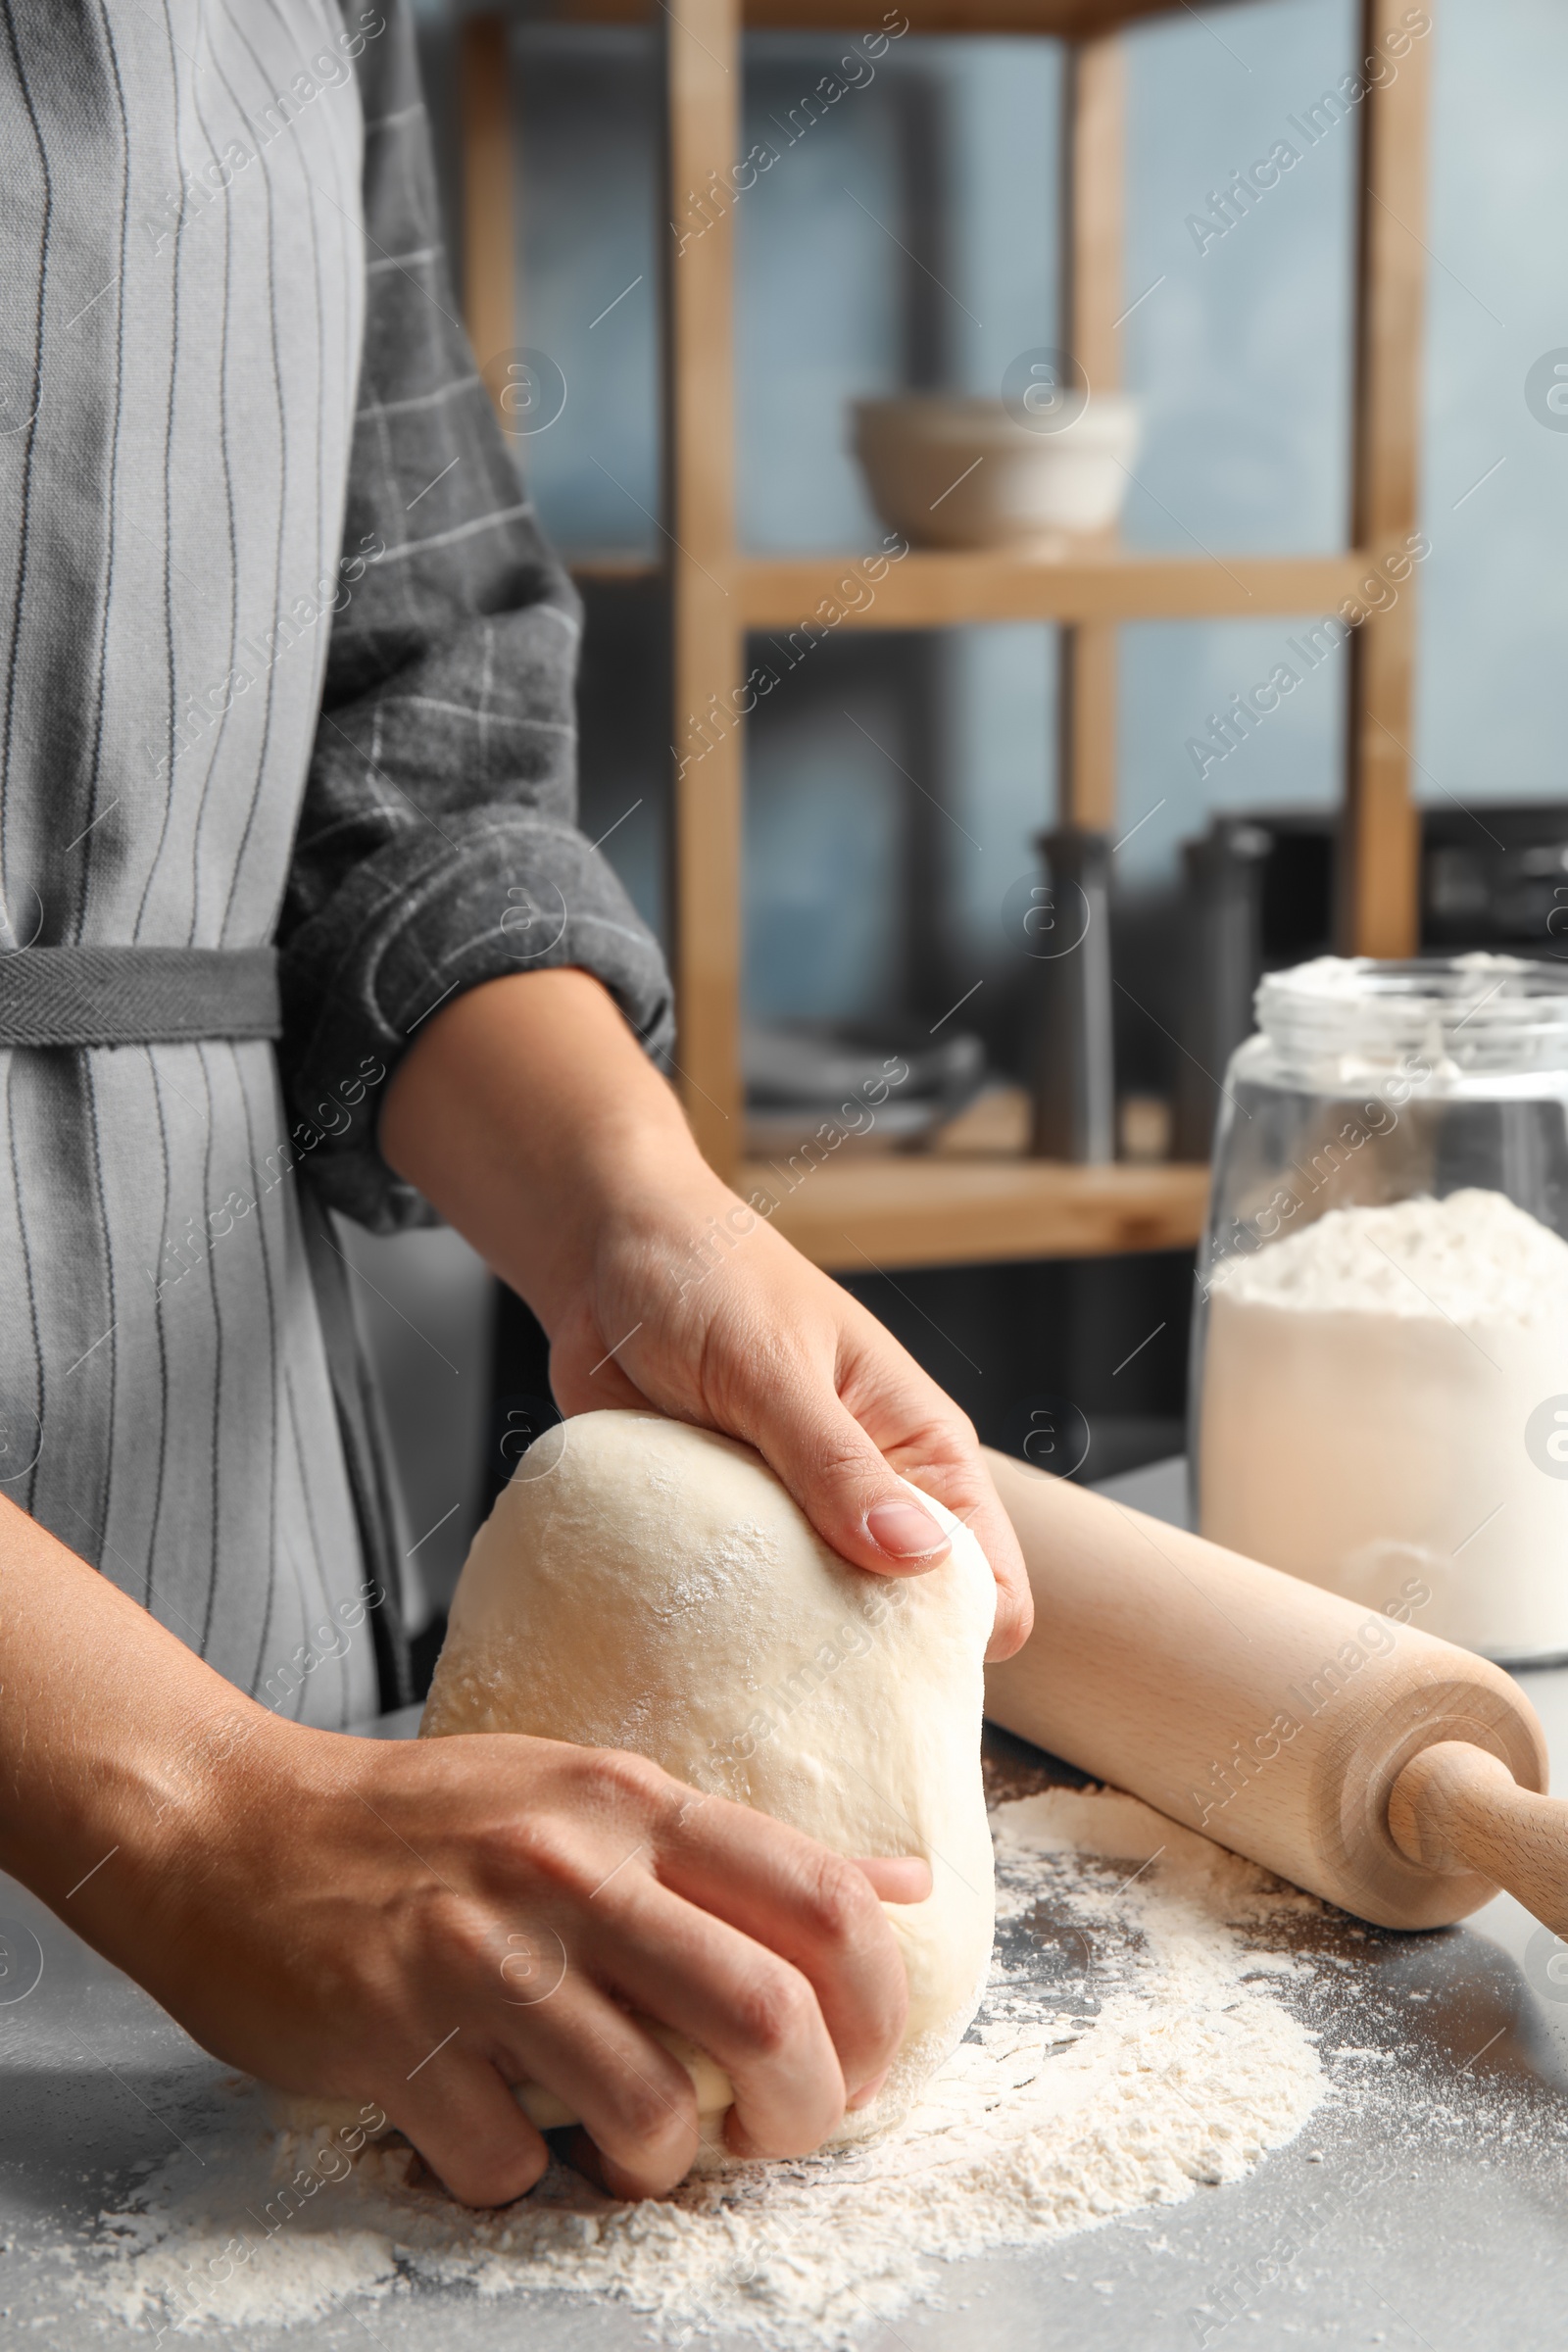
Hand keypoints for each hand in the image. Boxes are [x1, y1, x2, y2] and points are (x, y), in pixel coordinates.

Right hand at [141, 1718, 924, 2203]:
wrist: (230, 1825)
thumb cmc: (428, 1822)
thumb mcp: (593, 1792)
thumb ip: (741, 1846)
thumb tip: (901, 1887)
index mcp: (630, 1802)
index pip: (820, 1899)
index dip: (876, 2006)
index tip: (859, 2063)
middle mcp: (567, 1865)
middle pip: (763, 2013)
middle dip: (800, 2110)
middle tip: (771, 2135)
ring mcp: (478, 1950)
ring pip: (649, 2109)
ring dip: (660, 2163)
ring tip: (633, 2146)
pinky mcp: (391, 2031)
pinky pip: (503, 2162)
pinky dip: (512, 2176)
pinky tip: (493, 2130)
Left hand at [547, 1174, 1031, 1659]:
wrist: (603, 1256)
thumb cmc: (709, 1277)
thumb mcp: (772, 1367)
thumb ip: (835, 1460)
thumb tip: (916, 1555)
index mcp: (918, 1448)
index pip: (986, 1579)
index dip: (956, 1633)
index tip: (891, 1670)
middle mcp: (869, 1495)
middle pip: (905, 1624)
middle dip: (862, 1662)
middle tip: (800, 1683)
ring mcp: (795, 1522)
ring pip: (817, 1628)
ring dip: (780, 1647)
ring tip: (734, 1660)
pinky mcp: (725, 1535)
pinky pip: (735, 1608)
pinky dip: (715, 1625)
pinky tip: (683, 1630)